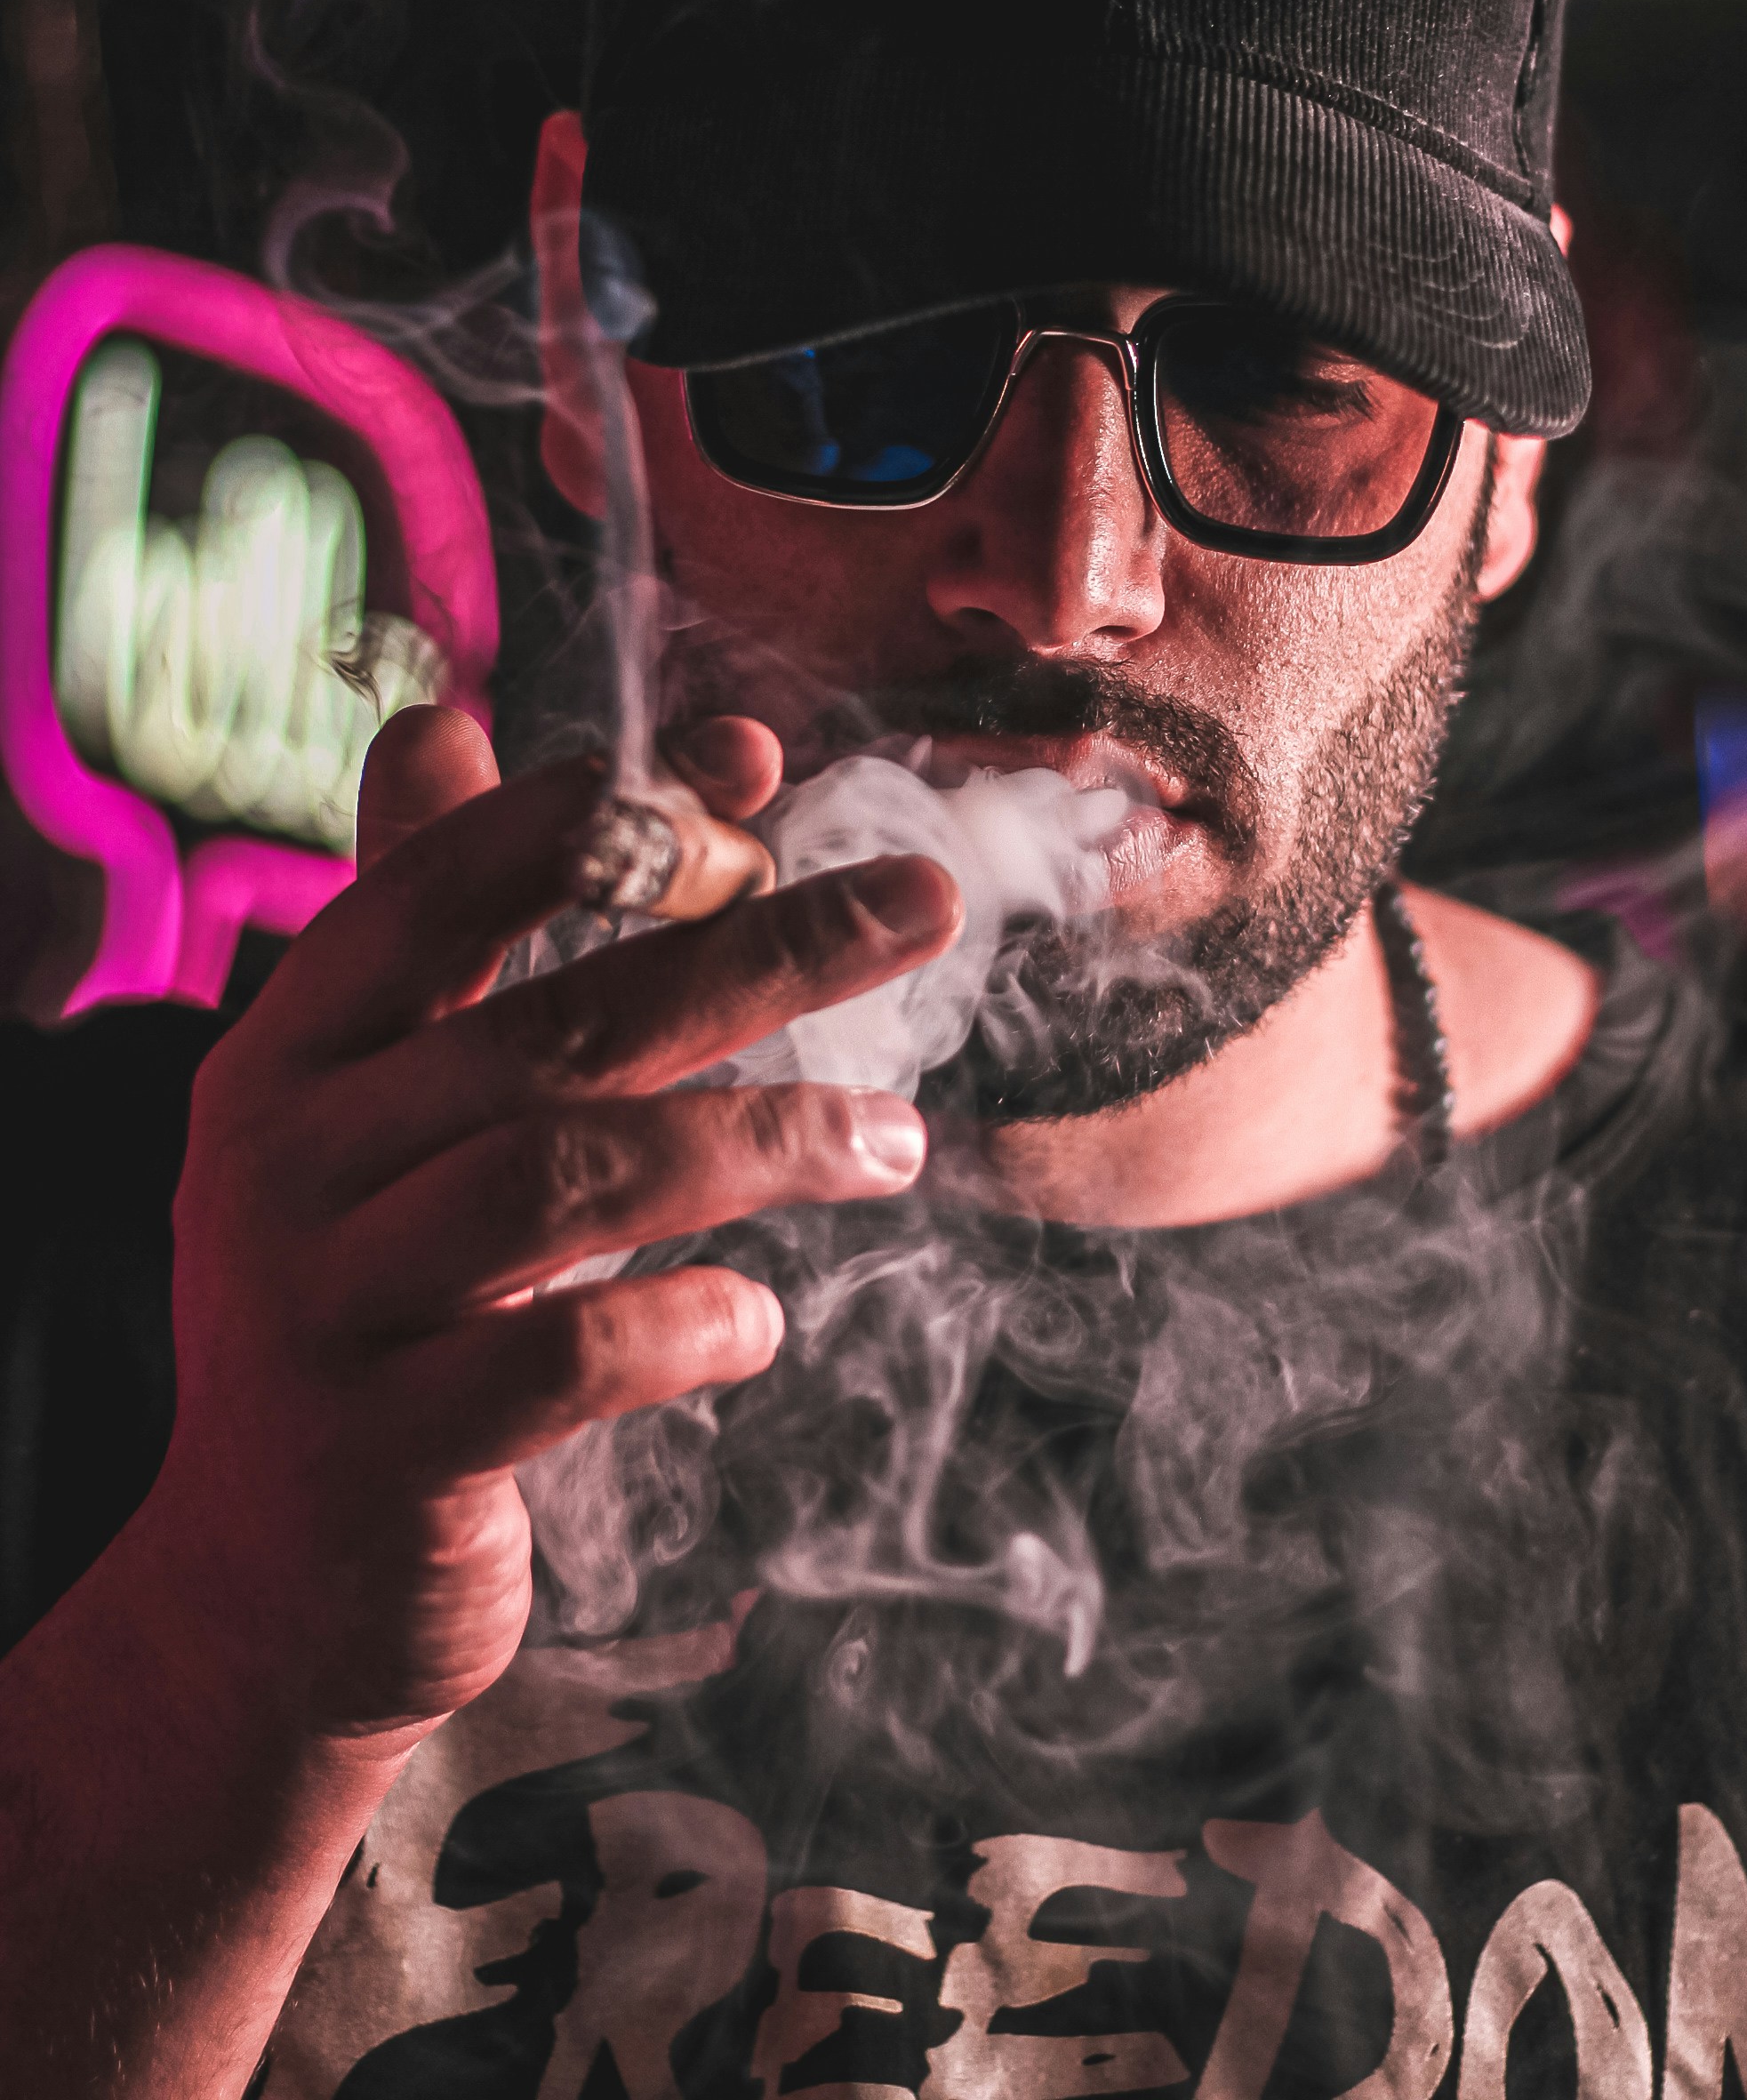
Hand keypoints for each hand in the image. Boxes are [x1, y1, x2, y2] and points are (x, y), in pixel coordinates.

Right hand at [137, 705, 959, 1753]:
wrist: (259, 1590)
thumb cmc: (361, 1301)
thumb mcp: (355, 1107)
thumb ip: (422, 929)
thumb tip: (449, 722)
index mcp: (289, 1052)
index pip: (438, 889)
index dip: (600, 820)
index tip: (757, 766)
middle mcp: (286, 1162)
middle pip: (555, 1022)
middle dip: (761, 948)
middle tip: (921, 902)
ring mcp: (327, 1310)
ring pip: (568, 1175)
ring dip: (761, 1136)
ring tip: (895, 1137)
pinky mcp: (389, 1453)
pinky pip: (565, 1357)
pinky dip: (687, 1321)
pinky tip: (759, 1319)